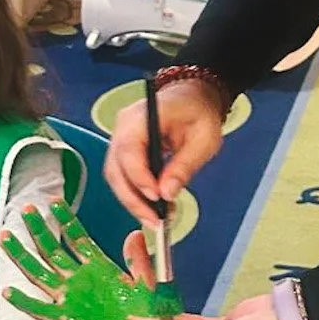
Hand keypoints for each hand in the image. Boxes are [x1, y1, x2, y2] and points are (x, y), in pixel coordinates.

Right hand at [1, 204, 179, 319]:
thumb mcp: (151, 286)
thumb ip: (141, 262)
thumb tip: (135, 234)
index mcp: (102, 269)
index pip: (78, 239)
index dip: (66, 220)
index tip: (54, 202)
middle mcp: (82, 281)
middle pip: (53, 251)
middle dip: (38, 230)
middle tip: (25, 210)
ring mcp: (73, 301)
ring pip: (40, 274)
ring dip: (23, 256)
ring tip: (6, 237)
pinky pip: (42, 310)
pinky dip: (25, 302)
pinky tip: (9, 291)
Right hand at [105, 78, 225, 224]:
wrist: (194, 98)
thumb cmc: (199, 112)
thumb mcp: (203, 140)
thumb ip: (184, 166)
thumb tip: (167, 193)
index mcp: (143, 115)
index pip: (129, 149)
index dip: (138, 177)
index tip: (156, 198)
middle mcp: (123, 126)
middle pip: (115, 168)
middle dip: (132, 198)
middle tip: (154, 220)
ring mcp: (120, 138)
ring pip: (115, 176)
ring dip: (132, 201)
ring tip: (155, 218)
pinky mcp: (124, 151)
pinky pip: (122, 176)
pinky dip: (135, 194)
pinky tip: (152, 207)